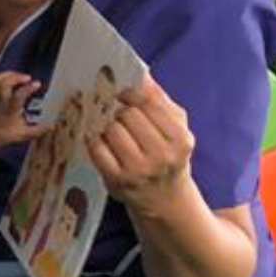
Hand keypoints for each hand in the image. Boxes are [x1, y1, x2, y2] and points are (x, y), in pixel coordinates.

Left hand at [0, 71, 42, 158]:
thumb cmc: (6, 135)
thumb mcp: (24, 135)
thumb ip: (38, 131)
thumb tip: (52, 126)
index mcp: (10, 111)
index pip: (18, 96)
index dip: (28, 88)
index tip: (38, 83)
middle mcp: (1, 102)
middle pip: (4, 84)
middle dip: (16, 77)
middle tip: (28, 78)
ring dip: (10, 74)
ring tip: (22, 76)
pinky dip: (4, 75)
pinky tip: (14, 77)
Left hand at [88, 76, 202, 214]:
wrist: (166, 201)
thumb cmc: (170, 156)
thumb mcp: (176, 128)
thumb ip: (161, 101)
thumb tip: (142, 75)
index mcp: (181, 139)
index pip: (149, 104)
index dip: (131, 94)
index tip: (123, 94)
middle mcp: (162, 156)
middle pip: (129, 115)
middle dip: (122, 113)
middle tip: (123, 120)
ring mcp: (138, 170)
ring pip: (112, 130)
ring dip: (110, 128)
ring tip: (116, 134)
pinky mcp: (117, 181)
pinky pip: (98, 149)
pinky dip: (95, 141)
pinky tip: (100, 142)